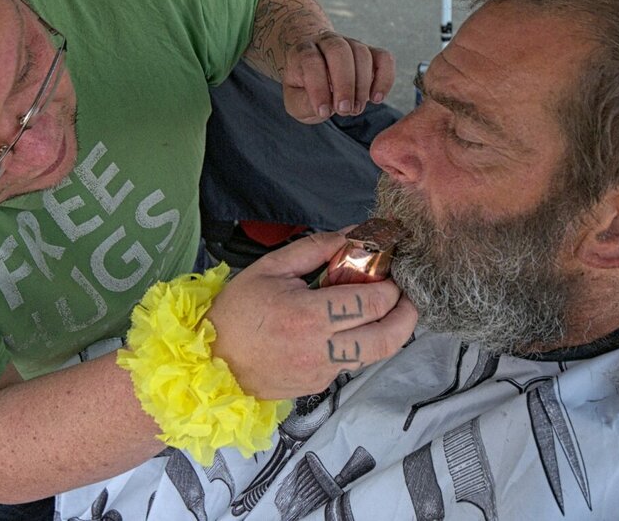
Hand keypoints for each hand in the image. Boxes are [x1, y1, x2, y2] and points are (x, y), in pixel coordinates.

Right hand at [207, 231, 417, 399]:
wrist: (209, 362)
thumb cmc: (236, 312)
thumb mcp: (270, 268)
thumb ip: (315, 248)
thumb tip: (354, 234)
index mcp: (309, 316)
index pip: (372, 301)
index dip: (391, 284)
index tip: (392, 269)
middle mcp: (322, 349)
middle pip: (389, 338)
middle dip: (408, 313)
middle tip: (407, 293)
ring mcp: (323, 372)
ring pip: (378, 355)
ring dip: (393, 330)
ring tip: (388, 307)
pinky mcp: (319, 384)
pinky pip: (355, 362)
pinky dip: (365, 342)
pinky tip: (356, 324)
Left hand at [282, 33, 395, 123]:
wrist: (313, 68)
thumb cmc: (303, 87)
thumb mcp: (294, 101)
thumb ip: (304, 104)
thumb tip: (326, 107)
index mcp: (303, 52)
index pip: (311, 61)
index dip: (319, 88)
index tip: (323, 112)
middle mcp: (326, 42)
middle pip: (339, 51)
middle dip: (344, 84)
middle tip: (344, 110)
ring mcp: (350, 44)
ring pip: (362, 54)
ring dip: (362, 86)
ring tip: (355, 110)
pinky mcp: (369, 52)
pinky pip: (383, 58)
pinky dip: (384, 79)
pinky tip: (376, 99)